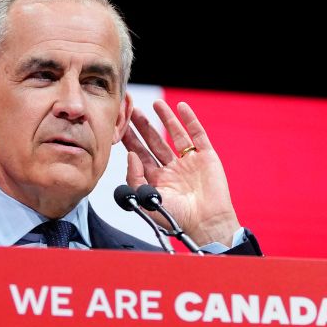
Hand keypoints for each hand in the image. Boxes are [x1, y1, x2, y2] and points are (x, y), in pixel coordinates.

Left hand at [121, 99, 240, 245]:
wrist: (205, 223)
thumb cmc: (176, 218)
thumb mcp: (147, 200)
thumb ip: (135, 178)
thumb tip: (130, 155)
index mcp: (157, 180)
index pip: (140, 156)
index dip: (130, 141)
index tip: (120, 126)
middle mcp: (172, 169)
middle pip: (154, 142)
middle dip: (143, 126)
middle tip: (132, 110)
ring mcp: (189, 162)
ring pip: (175, 135)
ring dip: (165, 119)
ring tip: (155, 103)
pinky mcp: (206, 157)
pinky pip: (197, 135)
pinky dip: (190, 120)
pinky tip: (181, 107)